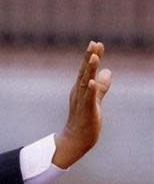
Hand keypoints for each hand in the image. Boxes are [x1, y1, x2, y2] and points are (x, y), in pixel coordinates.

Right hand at [53, 41, 111, 168]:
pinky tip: (92, 82)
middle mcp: (79, 93)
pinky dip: (90, 90)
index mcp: (81, 89)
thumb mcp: (95, 100)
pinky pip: (88, 100)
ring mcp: (82, 102)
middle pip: (84, 72)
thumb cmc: (84, 121)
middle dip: (89, 58)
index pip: (86, 70)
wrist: (75, 140)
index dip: (91, 57)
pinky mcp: (86, 111)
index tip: (96, 43)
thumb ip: (101, 86)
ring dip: (89, 70)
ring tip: (94, 57)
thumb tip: (108, 70)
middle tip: (94, 43)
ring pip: (85, 83)